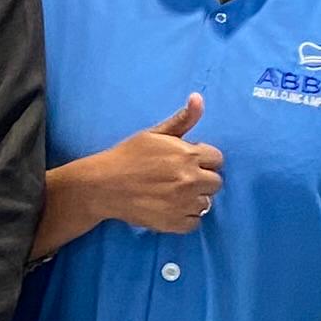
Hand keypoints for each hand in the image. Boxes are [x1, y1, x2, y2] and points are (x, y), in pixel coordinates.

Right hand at [81, 94, 222, 233]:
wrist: (103, 185)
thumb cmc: (127, 156)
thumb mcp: (154, 133)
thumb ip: (182, 120)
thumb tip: (198, 98)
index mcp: (188, 155)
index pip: (217, 159)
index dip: (203, 160)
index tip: (186, 162)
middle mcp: (190, 180)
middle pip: (216, 183)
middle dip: (201, 179)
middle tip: (180, 179)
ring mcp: (183, 203)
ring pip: (206, 203)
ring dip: (194, 199)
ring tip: (173, 194)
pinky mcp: (175, 223)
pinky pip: (195, 222)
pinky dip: (186, 217)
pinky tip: (170, 208)